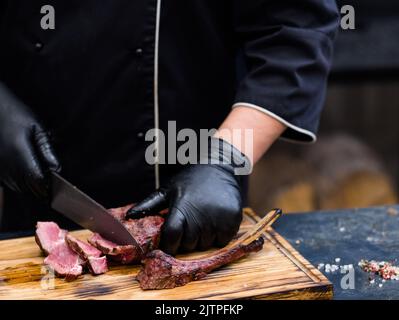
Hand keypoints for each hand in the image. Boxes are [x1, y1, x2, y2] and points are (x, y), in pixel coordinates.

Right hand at [0, 82, 59, 198]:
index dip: (49, 185)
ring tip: (46, 182)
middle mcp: (7, 163)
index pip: (37, 179)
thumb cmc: (16, 114)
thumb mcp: (37, 127)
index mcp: (19, 153)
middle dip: (44, 189)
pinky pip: (11, 183)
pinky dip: (22, 185)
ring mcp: (1, 168)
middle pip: (29, 187)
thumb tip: (57, 168)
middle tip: (57, 186)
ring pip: (19, 188)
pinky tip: (31, 177)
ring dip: (33, 188)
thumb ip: (47, 149)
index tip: (60, 185)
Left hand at [126, 138, 250, 254]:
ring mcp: (218, 219)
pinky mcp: (233, 221)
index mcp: (182, 208)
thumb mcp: (168, 189)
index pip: (172, 237)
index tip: (169, 244)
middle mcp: (200, 216)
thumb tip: (129, 216)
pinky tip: (215, 221)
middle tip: (189, 226)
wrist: (218, 166)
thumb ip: (149, 204)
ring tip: (202, 221)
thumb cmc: (190, 180)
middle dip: (186, 241)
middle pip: (189, 244)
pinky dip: (218, 236)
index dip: (169, 245)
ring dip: (203, 239)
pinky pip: (223, 241)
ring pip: (206, 245)